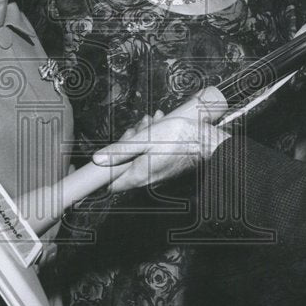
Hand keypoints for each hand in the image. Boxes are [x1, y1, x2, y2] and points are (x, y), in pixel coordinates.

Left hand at [92, 93, 229, 192]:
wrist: (208, 142)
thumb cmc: (179, 139)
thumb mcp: (144, 139)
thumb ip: (119, 150)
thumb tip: (98, 159)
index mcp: (138, 175)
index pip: (110, 184)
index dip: (103, 170)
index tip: (102, 157)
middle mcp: (146, 179)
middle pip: (125, 163)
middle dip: (127, 142)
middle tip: (138, 127)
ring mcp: (157, 174)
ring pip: (139, 155)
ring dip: (141, 137)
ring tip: (152, 121)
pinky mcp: (166, 167)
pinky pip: (151, 154)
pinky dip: (152, 140)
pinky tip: (159, 125)